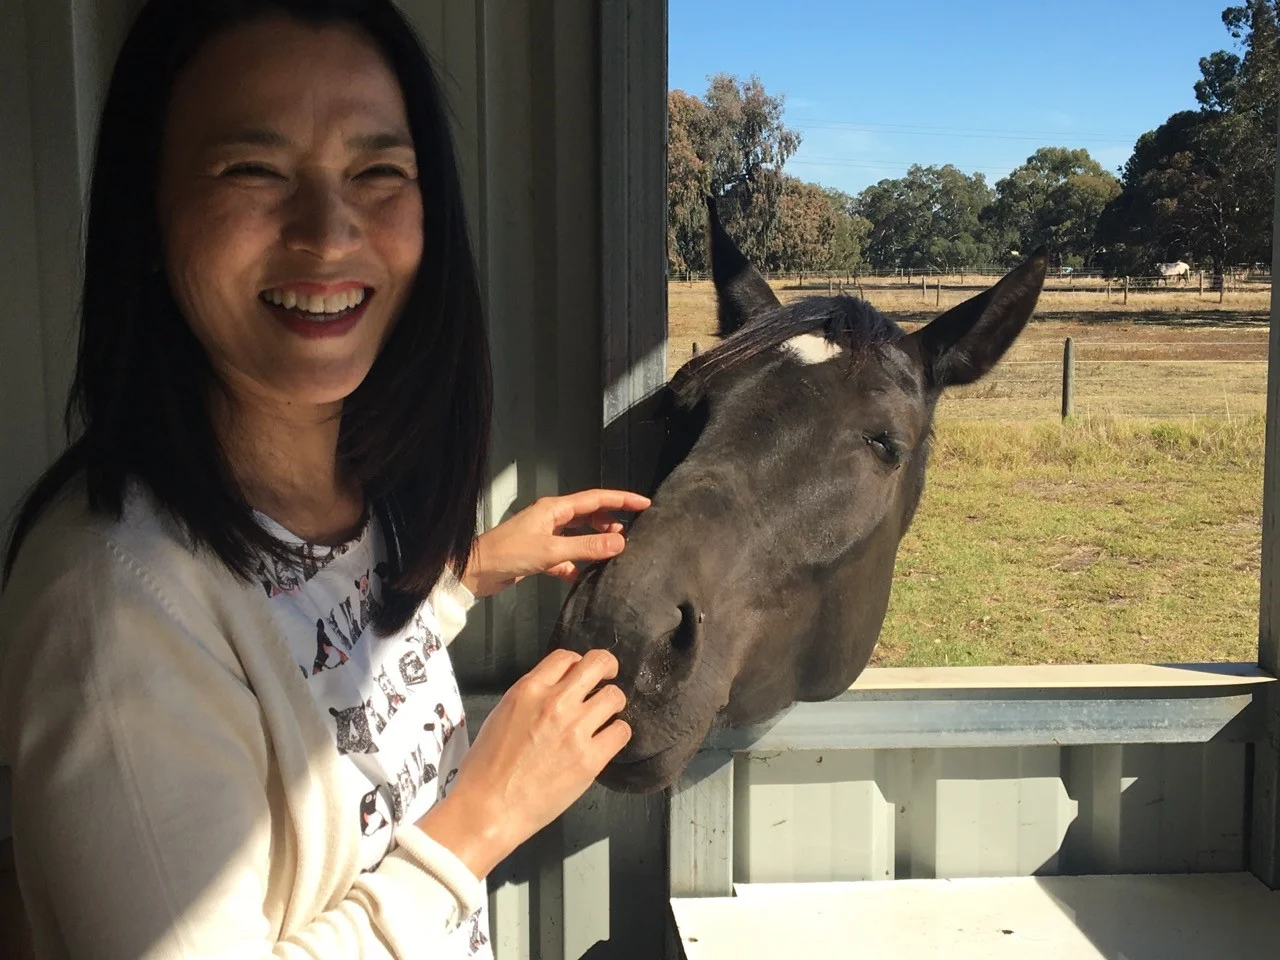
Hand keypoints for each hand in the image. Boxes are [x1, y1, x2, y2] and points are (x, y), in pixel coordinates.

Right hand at [416, 649, 630, 877]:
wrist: (488, 808)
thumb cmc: (485, 769)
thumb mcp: (501, 715)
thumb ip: (531, 697)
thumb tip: (554, 692)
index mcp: (529, 689)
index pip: (566, 657)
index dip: (577, 664)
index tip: (581, 675)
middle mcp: (555, 702)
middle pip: (598, 663)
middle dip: (607, 668)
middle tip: (608, 679)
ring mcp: (575, 729)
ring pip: (615, 697)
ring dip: (612, 705)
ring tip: (605, 717)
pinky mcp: (590, 759)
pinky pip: (621, 732)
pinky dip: (616, 734)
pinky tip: (606, 741)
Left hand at [461, 489, 650, 596]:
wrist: (475, 572)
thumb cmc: (510, 553)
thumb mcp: (552, 550)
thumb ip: (586, 547)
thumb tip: (621, 541)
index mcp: (554, 509)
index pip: (595, 499)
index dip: (621, 500)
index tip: (644, 503)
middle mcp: (551, 518)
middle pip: (588, 514)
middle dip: (610, 520)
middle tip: (633, 532)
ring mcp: (545, 536)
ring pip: (578, 535)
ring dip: (595, 542)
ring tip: (616, 552)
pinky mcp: (539, 555)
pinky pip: (566, 555)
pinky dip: (578, 562)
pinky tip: (587, 574)